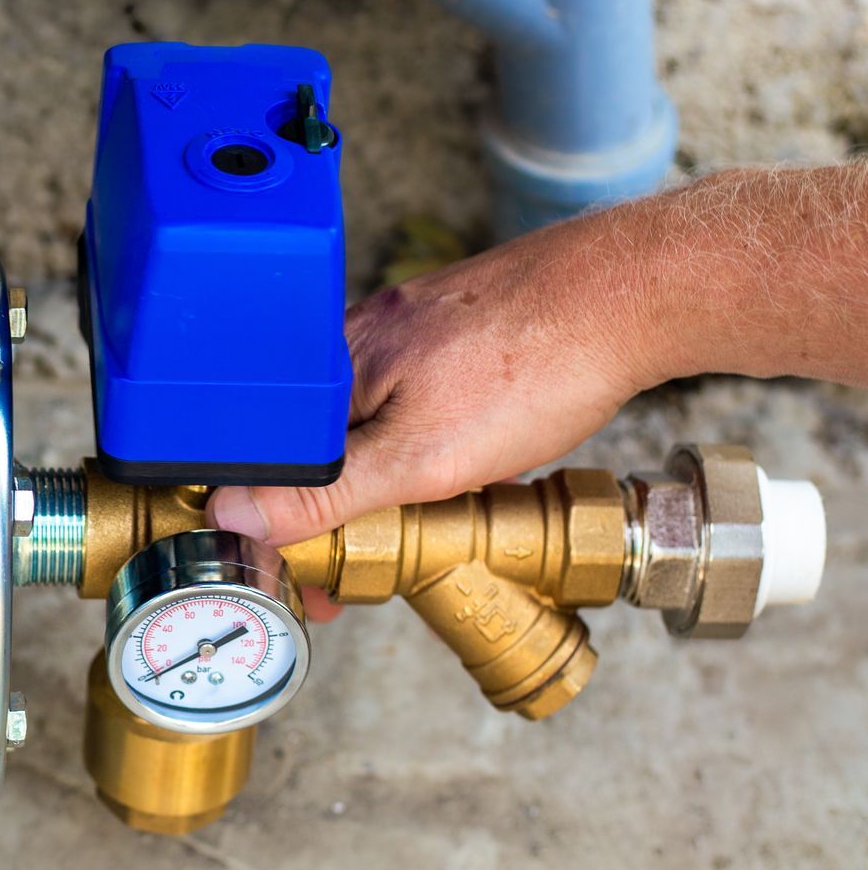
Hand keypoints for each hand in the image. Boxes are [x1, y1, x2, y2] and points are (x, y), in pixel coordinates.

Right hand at [209, 209, 656, 549]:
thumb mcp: (420, 458)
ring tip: (426, 517)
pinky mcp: (458, 325)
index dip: (273, 524)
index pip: (265, 455)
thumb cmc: (535, 367)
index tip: (300, 573)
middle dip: (333, 509)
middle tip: (368, 562)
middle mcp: (360, 337)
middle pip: (314, 440)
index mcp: (333, 367)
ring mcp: (411, 327)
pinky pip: (416, 398)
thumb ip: (325, 492)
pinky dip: (428, 442)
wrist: (636, 296)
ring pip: (369, 421)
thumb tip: (234, 513)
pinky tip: (470, 460)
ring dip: (385, 477)